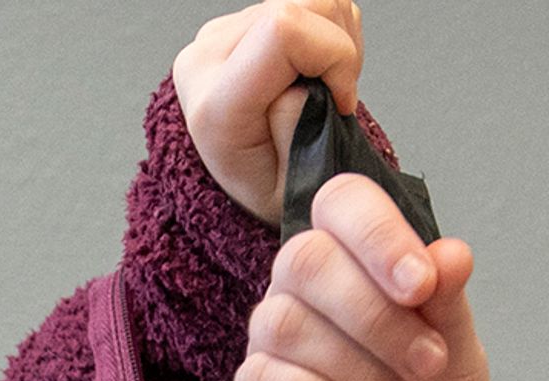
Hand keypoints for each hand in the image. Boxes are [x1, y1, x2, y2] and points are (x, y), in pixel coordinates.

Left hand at [176, 0, 365, 225]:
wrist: (246, 186)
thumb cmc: (270, 194)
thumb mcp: (292, 192)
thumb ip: (297, 132)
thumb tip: (303, 83)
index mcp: (215, 107)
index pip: (284, 31)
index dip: (335, 56)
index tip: (340, 102)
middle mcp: (208, 59)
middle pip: (301, 6)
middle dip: (340, 48)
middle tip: (335, 98)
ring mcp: (220, 35)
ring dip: (335, 37)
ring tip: (326, 86)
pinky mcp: (238, 23)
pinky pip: (303, 2)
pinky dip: (326, 32)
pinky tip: (315, 72)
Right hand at [235, 174, 488, 380]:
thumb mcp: (457, 354)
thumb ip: (448, 304)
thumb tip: (451, 256)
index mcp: (353, 255)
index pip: (342, 203)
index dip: (378, 234)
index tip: (422, 284)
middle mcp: (302, 285)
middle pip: (308, 260)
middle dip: (379, 318)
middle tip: (428, 363)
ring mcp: (271, 338)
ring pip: (288, 323)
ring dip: (362, 368)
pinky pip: (266, 379)